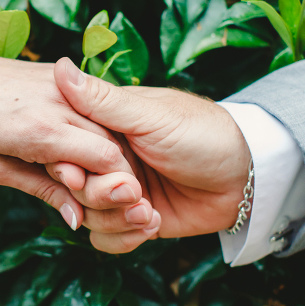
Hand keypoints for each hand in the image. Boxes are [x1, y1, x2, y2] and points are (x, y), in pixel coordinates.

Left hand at [0, 34, 141, 225]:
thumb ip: (42, 190)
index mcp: (41, 130)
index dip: (117, 187)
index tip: (111, 206)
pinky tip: (75, 147)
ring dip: (106, 151)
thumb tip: (79, 220)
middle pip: (115, 143)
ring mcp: (61, 84)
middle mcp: (59, 102)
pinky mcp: (57, 75)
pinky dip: (93, 129)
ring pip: (107, 124)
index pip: (109, 161)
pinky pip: (90, 106)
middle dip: (117, 173)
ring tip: (85, 173)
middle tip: (102, 196)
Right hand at [46, 57, 250, 252]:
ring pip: (89, 217)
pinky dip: (124, 239)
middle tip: (135, 193)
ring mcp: (121, 191)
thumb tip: (59, 66)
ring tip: (149, 212)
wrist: (245, 177)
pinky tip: (152, 225)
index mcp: (105, 129)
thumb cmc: (202, 134)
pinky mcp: (135, 219)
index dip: (69, 167)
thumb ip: (102, 101)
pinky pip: (106, 239)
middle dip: (101, 197)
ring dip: (117, 220)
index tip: (80, 176)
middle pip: (74, 189)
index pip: (64, 151)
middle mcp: (108, 161)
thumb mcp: (150, 116)